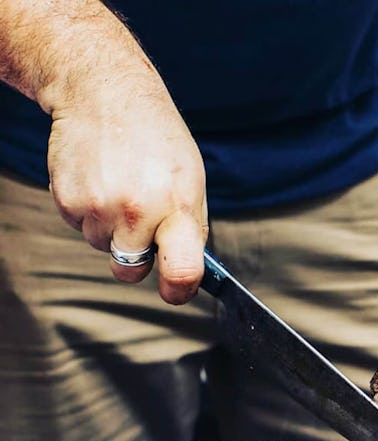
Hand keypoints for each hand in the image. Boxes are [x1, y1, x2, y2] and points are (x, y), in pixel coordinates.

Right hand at [47, 75, 207, 303]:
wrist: (106, 94)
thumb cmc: (158, 141)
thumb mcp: (191, 181)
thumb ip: (188, 229)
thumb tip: (185, 273)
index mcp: (177, 208)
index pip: (181, 270)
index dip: (179, 291)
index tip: (175, 291)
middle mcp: (137, 212)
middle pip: (132, 271)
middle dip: (137, 256)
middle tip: (141, 219)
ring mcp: (99, 208)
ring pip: (103, 248)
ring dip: (111, 228)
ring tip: (120, 185)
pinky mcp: (67, 201)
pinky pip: (80, 228)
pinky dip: (89, 212)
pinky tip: (99, 180)